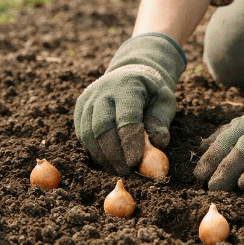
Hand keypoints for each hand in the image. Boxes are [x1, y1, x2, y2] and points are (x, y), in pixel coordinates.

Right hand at [74, 33, 185, 175]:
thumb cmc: (150, 92)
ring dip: (103, 156)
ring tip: (118, 169)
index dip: (130, 142)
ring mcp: (88, 99)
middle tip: (125, 172)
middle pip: (102, 127)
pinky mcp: (80, 109)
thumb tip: (158, 146)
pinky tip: (108, 160)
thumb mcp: (163, 102)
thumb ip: (160, 123)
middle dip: (114, 154)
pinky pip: (83, 134)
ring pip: (89, 133)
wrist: (130, 72)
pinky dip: (94, 151)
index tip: (135, 163)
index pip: (126, 117)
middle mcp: (103, 90)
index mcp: (128, 86)